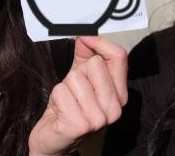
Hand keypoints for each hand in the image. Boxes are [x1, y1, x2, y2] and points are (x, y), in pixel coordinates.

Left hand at [29, 36, 127, 155]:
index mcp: (120, 94)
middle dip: (76, 73)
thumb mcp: (79, 78)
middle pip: (95, 64)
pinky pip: (61, 92)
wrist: (54, 141)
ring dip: (64, 88)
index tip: (85, 38)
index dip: (101, 42)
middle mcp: (115, 108)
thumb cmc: (68, 108)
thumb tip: (85, 32)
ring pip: (75, 77)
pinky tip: (59, 112)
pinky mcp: (80, 125)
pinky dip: (55, 98)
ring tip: (66, 103)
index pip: (119, 57)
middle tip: (73, 92)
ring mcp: (99, 119)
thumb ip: (85, 54)